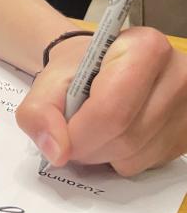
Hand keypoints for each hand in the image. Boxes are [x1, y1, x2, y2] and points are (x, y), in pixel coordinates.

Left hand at [17, 27, 186, 175]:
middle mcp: (178, 75)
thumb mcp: (47, 81)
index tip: (58, 133)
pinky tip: (113, 135)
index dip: (77, 133)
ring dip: (101, 155)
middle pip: (124, 137)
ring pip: (135, 156)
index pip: (111, 110)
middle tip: (69, 132)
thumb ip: (39, 112)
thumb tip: (55, 151)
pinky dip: (119, 158)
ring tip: (91, 128)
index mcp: (145, 47)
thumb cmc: (78, 69)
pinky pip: (146, 164)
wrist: (99, 66)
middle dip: (86, 146)